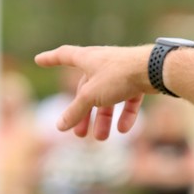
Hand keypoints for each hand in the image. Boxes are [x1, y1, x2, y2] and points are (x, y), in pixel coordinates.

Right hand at [34, 44, 151, 139]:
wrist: (154, 69)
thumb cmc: (118, 75)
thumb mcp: (91, 95)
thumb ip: (75, 111)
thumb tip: (60, 126)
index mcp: (87, 58)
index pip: (64, 55)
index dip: (51, 58)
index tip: (39, 60)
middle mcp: (103, 63)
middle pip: (87, 89)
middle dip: (83, 113)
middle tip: (80, 134)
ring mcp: (121, 71)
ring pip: (108, 98)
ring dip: (104, 118)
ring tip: (103, 138)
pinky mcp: (138, 80)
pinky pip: (128, 99)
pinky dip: (125, 114)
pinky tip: (124, 130)